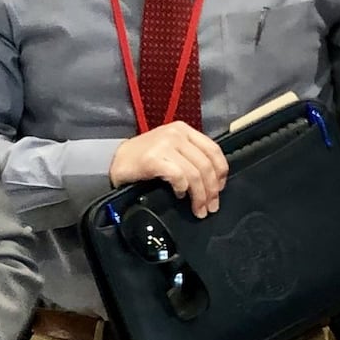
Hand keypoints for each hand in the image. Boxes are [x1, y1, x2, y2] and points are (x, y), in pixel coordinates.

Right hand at [109, 122, 228, 217]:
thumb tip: (214, 180)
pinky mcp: (153, 159)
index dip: (221, 172)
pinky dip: (182, 189)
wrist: (118, 160)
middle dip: (212, 190)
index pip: (213, 150)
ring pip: (194, 173)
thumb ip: (191, 157)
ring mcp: (164, 145)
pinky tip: (179, 195)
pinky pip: (178, 176)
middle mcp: (176, 134)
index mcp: (184, 130)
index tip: (220, 189)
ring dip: (200, 196)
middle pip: (205, 165)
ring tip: (198, 209)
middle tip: (211, 207)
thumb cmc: (146, 158)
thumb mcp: (172, 150)